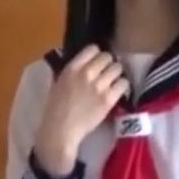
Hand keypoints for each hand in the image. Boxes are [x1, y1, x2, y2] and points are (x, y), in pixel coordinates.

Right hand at [34, 45, 129, 176]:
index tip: (97, 61)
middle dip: (108, 64)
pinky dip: (122, 86)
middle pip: (108, 57)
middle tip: (107, 72)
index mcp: (72, 68)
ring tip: (113, 81)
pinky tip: (117, 91)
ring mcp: (99, 86)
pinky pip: (124, 83)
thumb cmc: (55, 108)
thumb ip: (72, 71)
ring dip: (116, 74)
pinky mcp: (109, 99)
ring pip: (118, 68)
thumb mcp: (59, 82)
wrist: (61, 130)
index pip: (93, 48)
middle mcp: (87, 73)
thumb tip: (85, 64)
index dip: (97, 54)